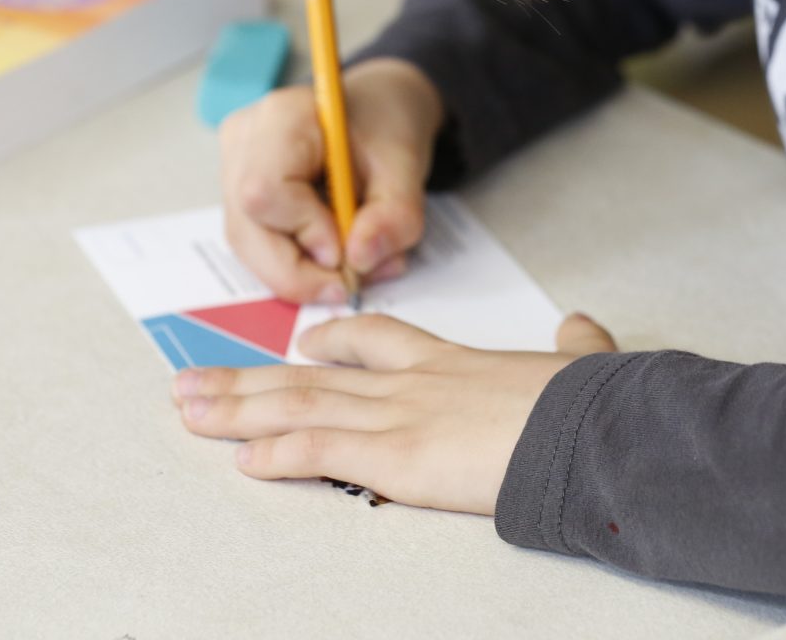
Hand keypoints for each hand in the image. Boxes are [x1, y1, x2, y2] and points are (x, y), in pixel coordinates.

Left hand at [172, 312, 619, 513]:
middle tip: (193, 382)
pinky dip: (279, 455)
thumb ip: (578, 347)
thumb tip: (582, 327)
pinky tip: (243, 459)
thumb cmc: (596, 402)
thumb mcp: (585, 365)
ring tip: (188, 412)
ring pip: (303, 407)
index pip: (381, 340)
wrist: (597, 423)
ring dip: (240, 411)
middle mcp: (415, 382)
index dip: (334, 341)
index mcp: (456, 363)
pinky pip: (323, 452)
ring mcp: (402, 415)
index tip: (302, 342)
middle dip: (248, 379)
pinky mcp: (400, 456)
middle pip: (314, 374)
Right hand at [218, 57, 443, 302]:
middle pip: (247, 229)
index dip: (305, 232)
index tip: (348, 250)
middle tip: (350, 280)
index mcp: (283, 116)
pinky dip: (294, 262)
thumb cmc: (385, 125)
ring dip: (300, 271)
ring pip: (248, 245)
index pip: (265, 192)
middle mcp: (244, 140)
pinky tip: (330, 251)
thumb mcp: (407, 165)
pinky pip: (255, 245)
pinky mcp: (237, 193)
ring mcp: (232, 167)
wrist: (376, 110)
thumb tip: (359, 259)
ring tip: (350, 263)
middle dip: (299, 271)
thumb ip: (394, 215)